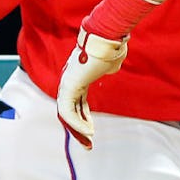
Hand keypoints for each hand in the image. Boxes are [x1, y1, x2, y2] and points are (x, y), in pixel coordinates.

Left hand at [56, 26, 128, 148]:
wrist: (107, 36)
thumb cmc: (110, 46)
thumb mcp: (112, 62)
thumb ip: (109, 68)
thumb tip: (112, 69)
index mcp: (78, 76)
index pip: (77, 102)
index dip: (83, 117)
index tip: (91, 129)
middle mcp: (70, 80)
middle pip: (70, 110)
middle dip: (79, 128)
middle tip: (88, 143)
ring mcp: (67, 83)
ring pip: (66, 114)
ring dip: (77, 130)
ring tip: (89, 141)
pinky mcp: (68, 86)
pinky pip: (67, 111)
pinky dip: (76, 122)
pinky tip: (88, 130)